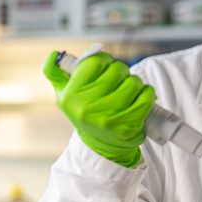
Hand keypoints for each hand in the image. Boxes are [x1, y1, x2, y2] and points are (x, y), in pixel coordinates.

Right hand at [43, 51, 155, 167]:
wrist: (101, 146)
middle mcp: (87, 108)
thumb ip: (55, 73)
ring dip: (134, 83)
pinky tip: (139, 98)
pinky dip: (146, 94)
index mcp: (70, 96)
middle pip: (117, 70)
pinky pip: (146, 96)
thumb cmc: (84, 112)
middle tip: (118, 80)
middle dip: (121, 71)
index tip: (105, 66)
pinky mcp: (128, 126)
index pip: (95, 61)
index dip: (104, 60)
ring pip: (133, 82)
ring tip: (127, 91)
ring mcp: (108, 118)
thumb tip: (54, 55)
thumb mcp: (64, 95)